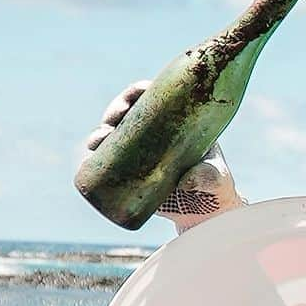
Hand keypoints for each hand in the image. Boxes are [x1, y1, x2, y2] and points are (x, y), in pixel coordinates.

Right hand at [83, 81, 244, 231]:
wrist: (207, 213)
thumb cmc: (217, 188)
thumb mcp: (217, 178)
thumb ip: (207, 177)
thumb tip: (186, 181)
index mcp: (176, 122)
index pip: (154, 98)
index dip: (139, 92)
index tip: (135, 95)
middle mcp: (155, 134)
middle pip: (129, 113)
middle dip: (115, 111)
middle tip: (113, 120)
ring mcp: (141, 153)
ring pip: (114, 136)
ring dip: (100, 134)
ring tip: (97, 141)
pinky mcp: (130, 174)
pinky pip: (107, 161)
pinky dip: (95, 157)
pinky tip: (89, 157)